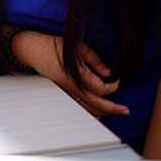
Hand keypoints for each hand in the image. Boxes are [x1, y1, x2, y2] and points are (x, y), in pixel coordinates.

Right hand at [12, 31, 128, 116]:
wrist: (34, 50)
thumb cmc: (55, 46)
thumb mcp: (78, 48)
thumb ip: (95, 60)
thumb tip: (108, 72)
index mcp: (76, 75)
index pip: (100, 88)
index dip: (113, 86)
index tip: (117, 80)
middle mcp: (71, 88)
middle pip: (96, 104)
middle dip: (113, 108)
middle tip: (125, 110)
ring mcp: (66, 92)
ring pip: (87, 109)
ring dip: (102, 112)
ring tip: (115, 112)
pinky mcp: (63, 93)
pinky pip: (78, 106)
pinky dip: (89, 111)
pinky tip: (97, 113)